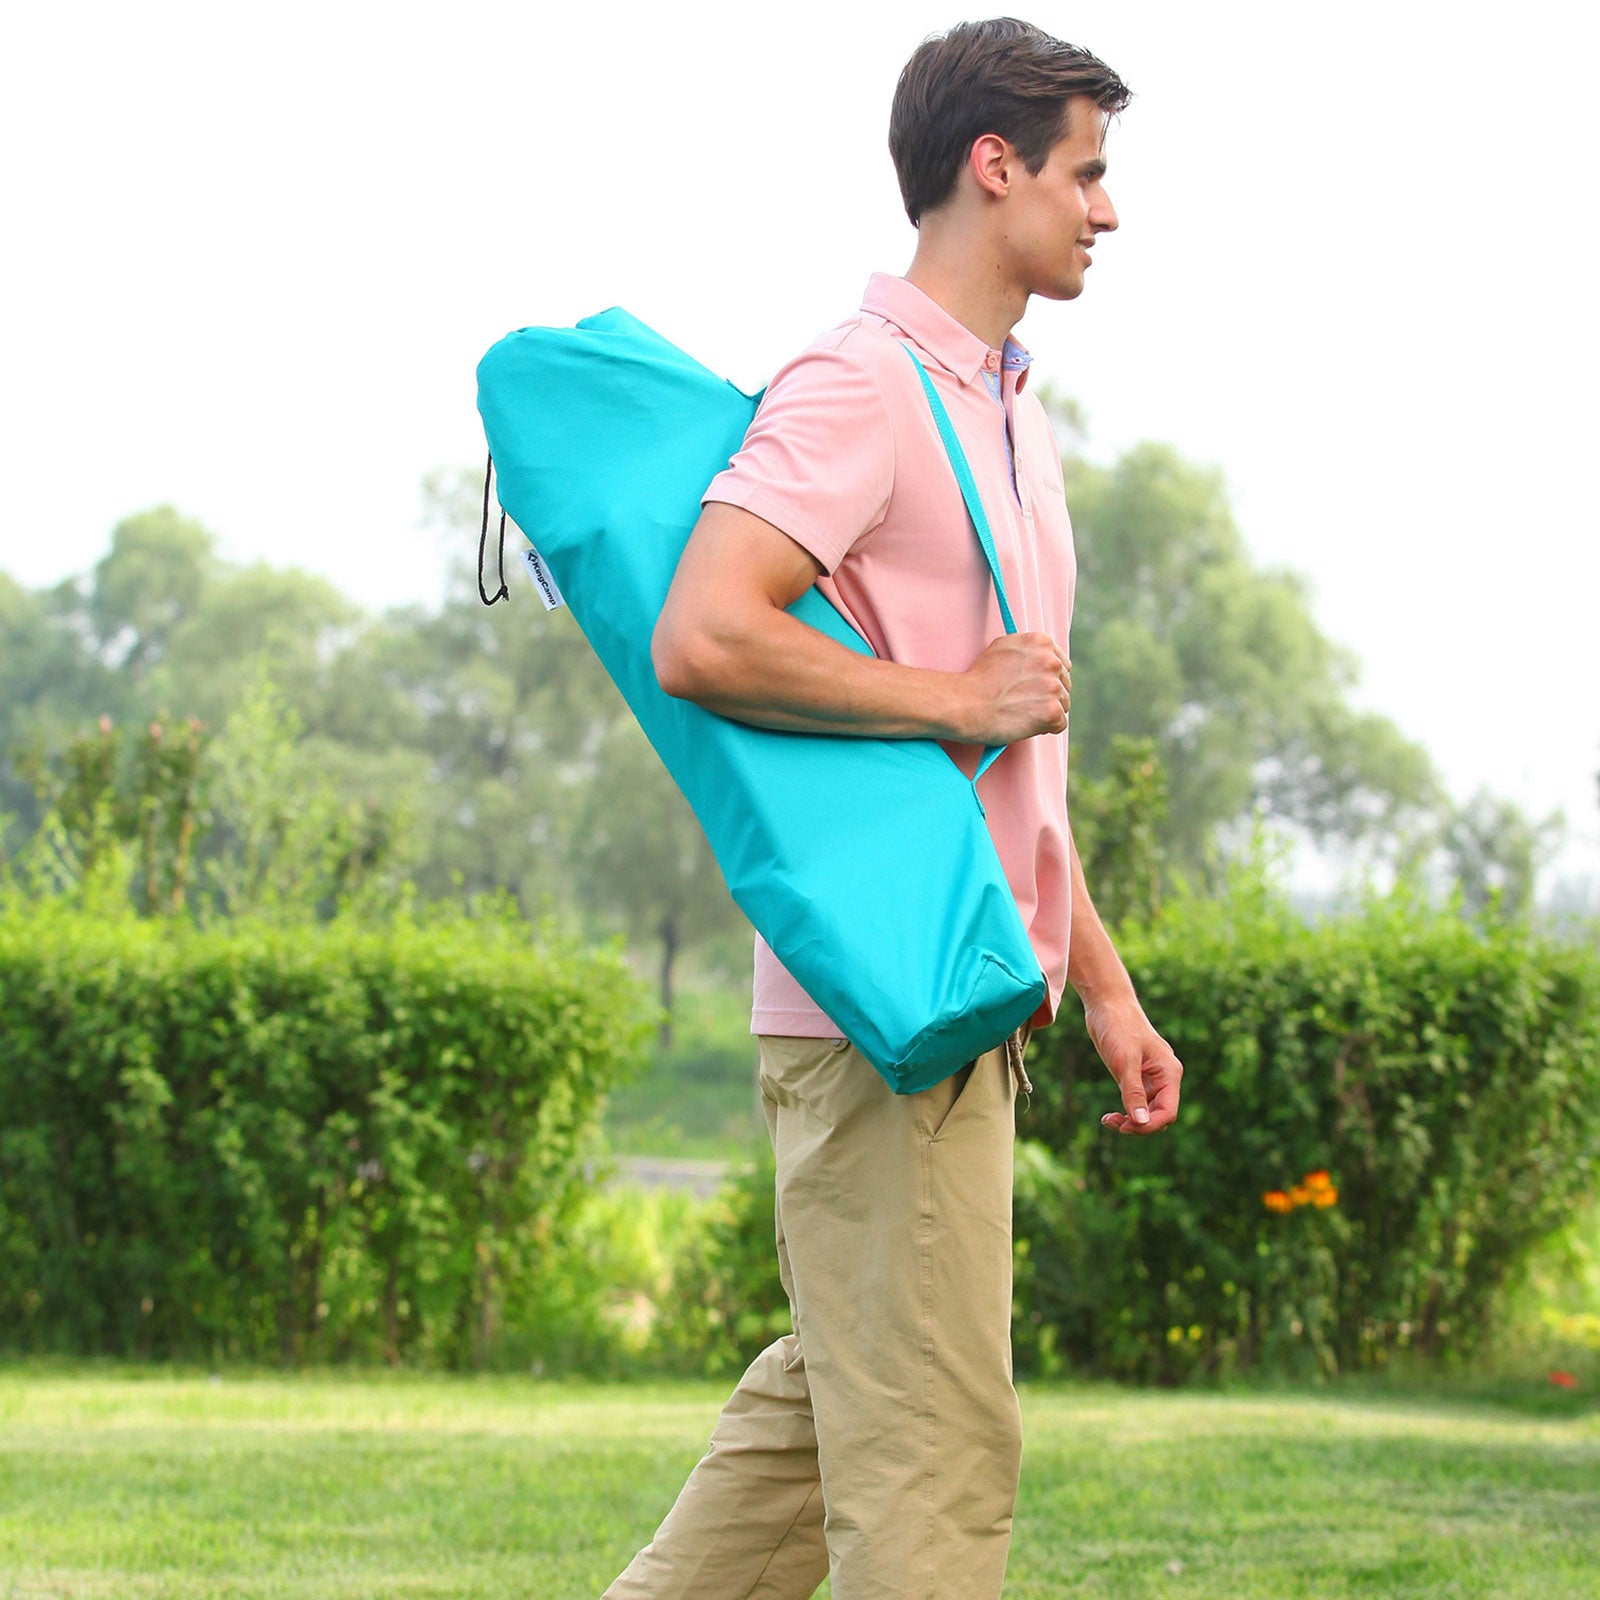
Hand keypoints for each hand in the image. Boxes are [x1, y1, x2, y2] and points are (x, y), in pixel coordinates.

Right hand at [959, 632, 1069, 744]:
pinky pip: (1060, 724)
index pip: (1061, 664)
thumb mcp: (1003, 647)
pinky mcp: (1052, 711)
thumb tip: (1044, 656)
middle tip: (1021, 702)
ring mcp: (1053, 687)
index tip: (1030, 687)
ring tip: (1020, 712)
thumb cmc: (977, 679)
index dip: (1045, 679)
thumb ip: (1028, 650)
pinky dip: (1044, 728)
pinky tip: (1024, 723)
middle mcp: (1051, 661)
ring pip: (1063, 704)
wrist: (964, 703)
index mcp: (1041, 642)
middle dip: (1047, 695)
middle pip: (1064, 685)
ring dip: (1046, 711)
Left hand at [1083, 995, 1182, 1134]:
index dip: (1149, 1125)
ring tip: (1108, 1120)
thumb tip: (1141, 1123)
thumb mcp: (1124, 1061)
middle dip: (1139, 1125)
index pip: (1168, 1112)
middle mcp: (1164, 1078)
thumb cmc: (1118, 1026)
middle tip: (1112, 1122)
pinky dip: (1126, 1111)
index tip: (1125, 1127)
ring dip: (1131, 1121)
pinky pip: (1136, 1103)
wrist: (1107, 1004)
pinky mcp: (1136, 1076)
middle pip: (1159, 1115)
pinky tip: (1109, 1115)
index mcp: (1169, 1073)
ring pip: (1147, 1111)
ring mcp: (1150, 1078)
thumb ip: (1133, 1092)